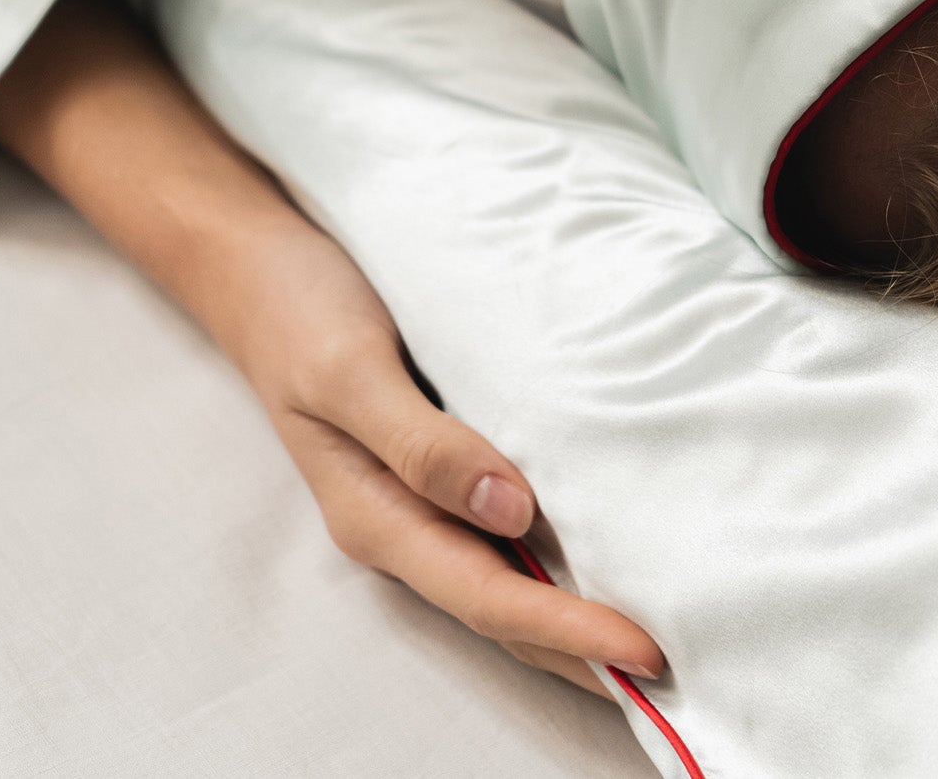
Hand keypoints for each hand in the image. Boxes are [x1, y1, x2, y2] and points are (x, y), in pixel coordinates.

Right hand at [0, 0, 662, 696]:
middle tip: (680, 674)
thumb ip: (422, 445)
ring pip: (509, 577)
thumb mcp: (350, 372)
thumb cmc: (300, 311)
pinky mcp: (442, 457)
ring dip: (576, 615)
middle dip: (584, 653)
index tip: (646, 652)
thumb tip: (513, 513)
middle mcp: (405, 521)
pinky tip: (605, 548)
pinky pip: (507, 526)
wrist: (256, 264)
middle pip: (506, 608)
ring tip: (653, 638)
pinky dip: (558, 553)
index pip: (490, 597)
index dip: (569, 633)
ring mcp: (423, 494)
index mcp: (378, 515)